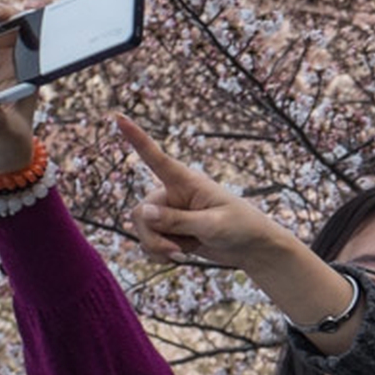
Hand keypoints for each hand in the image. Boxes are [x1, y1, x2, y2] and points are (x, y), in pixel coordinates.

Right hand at [120, 114, 361, 346]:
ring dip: (157, 247)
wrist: (254, 249)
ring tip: (183, 254)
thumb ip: (177, 220)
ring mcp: (170, 213)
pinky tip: (180, 257)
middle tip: (176, 251)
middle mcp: (173, 194)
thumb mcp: (213, 225)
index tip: (119, 116)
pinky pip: (149, 243)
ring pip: (142, 230)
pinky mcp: (171, 231)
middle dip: (153, 236)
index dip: (136, 138)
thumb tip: (142, 212)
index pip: (156, 157)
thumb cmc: (242, 228)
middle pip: (142, 213)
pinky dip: (159, 253)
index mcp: (186, 181)